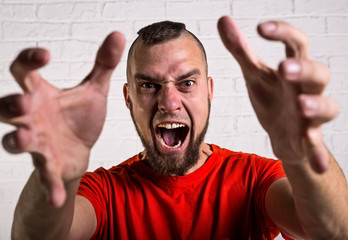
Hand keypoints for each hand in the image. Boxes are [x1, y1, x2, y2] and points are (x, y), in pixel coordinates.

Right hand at [0, 32, 124, 206]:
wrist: (82, 149)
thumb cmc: (80, 117)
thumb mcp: (94, 89)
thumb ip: (103, 64)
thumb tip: (119, 35)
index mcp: (41, 94)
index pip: (24, 72)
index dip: (28, 61)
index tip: (45, 54)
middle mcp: (33, 117)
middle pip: (8, 108)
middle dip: (11, 104)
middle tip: (24, 101)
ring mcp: (38, 142)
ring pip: (15, 140)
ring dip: (18, 140)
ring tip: (27, 139)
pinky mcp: (48, 165)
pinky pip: (44, 175)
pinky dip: (49, 186)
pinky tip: (57, 197)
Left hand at [218, 16, 337, 172]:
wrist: (281, 134)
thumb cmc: (271, 98)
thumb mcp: (254, 74)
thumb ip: (241, 49)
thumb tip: (223, 19)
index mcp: (292, 70)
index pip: (296, 44)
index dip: (283, 33)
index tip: (260, 28)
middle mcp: (306, 89)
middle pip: (317, 73)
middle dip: (303, 69)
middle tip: (283, 68)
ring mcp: (309, 116)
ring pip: (326, 107)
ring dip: (316, 105)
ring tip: (301, 105)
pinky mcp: (307, 139)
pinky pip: (317, 144)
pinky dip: (318, 151)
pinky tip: (315, 158)